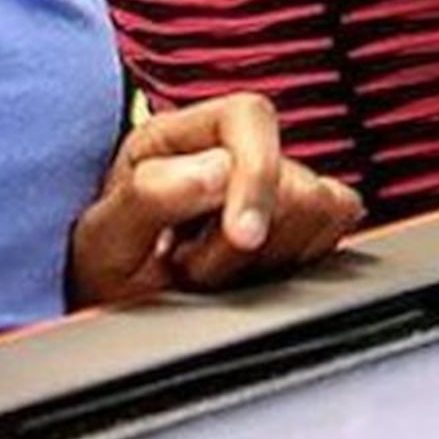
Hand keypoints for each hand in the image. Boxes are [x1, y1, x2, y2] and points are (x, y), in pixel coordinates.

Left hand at [67, 98, 363, 305]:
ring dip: (268, 256)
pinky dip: (298, 261)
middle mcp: (231, 151)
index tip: (245, 238)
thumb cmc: (101, 277)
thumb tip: (217, 170)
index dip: (256, 177)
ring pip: (323, 206)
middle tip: (193, 268)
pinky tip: (250, 275)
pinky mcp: (305, 223)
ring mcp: (273, 186)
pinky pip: (337, 230)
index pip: (249, 118)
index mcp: (177, 136)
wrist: (118, 320)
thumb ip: (147, 197)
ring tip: (216, 273)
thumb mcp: (101, 241)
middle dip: (247, 239)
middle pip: (294, 173)